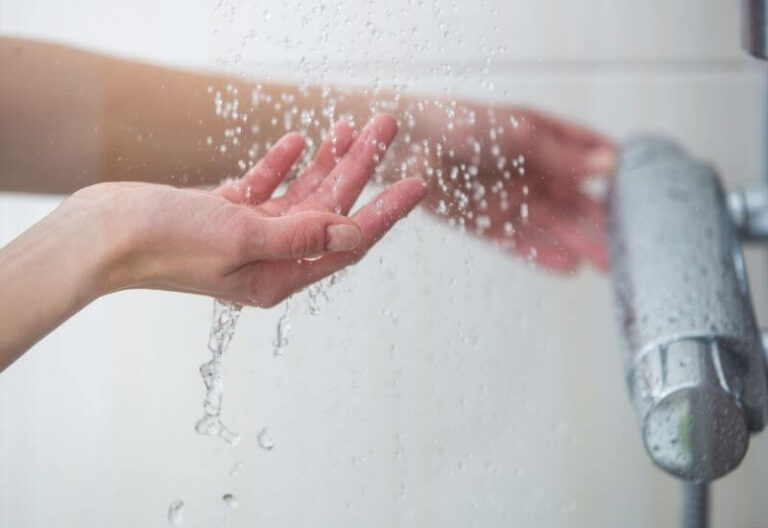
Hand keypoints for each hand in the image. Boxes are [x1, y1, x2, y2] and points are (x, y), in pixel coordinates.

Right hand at [73, 113, 425, 305]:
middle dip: (359, 168)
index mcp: (278, 275)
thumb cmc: (165, 243)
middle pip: (329, 210)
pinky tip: (298, 142)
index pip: (347, 243)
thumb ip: (300, 235)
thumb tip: (352, 233)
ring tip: (352, 125)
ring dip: (327, 161)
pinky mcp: (224, 214)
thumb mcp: (241, 238)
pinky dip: (281, 165)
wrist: (101, 234)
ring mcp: (246, 236)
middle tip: (386, 127)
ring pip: (301, 194)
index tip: (416, 184)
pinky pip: (264, 187)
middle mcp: (269, 258)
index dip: (385, 212)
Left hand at [394, 101, 615, 271]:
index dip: (616, 175)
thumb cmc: (459, 122)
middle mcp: (529, 172)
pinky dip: (543, 255)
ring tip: (610, 265)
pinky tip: (569, 268)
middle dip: (603, 223)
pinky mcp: (485, 222)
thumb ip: (562, 153)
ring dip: (580, 244)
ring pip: (552, 227)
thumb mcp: (518, 132)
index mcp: (542, 141)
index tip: (646, 195)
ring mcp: (508, 199)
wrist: (407, 142)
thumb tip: (610, 164)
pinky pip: (519, 242)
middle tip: (634, 246)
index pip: (588, 158)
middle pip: (574, 201)